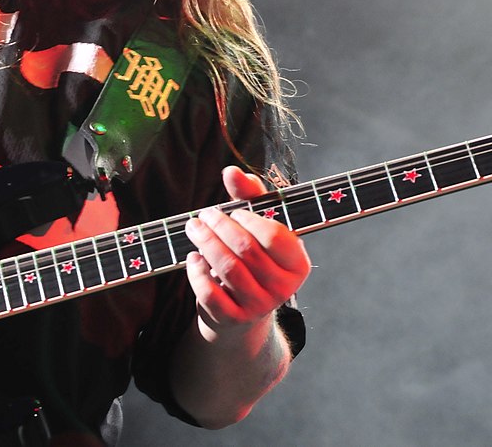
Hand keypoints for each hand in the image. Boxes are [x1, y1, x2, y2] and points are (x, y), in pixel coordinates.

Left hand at [184, 166, 310, 340]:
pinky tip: (193, 258)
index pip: (275, 236)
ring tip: (193, 228)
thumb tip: (231, 171)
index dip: (249, 219)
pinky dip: (197, 273)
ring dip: (205, 243)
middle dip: (219, 226)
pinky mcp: (234, 319)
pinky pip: (210, 293)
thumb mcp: (258, 225)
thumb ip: (249, 196)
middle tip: (204, 215)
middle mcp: (284, 288)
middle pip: (246, 250)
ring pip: (227, 269)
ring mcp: (259, 306)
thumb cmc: (254, 257)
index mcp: (298, 263)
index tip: (233, 211)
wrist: (243, 310)